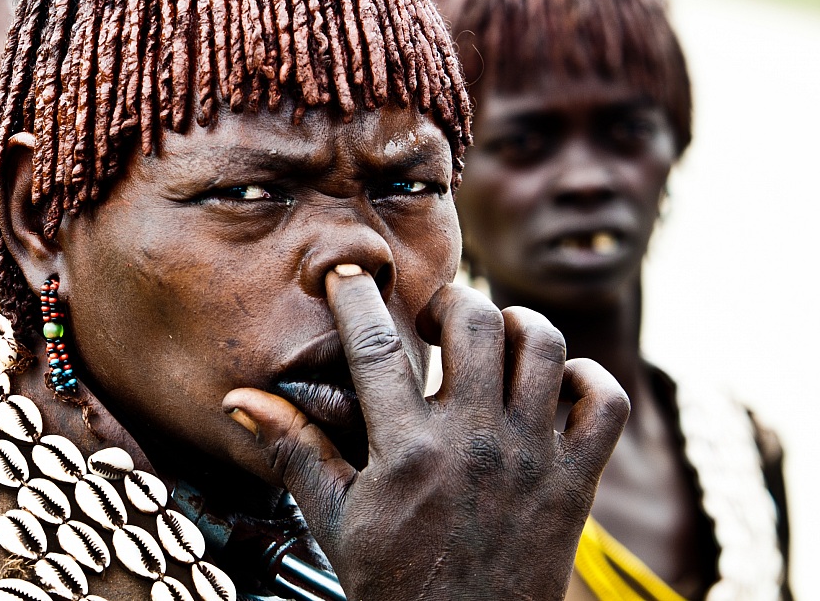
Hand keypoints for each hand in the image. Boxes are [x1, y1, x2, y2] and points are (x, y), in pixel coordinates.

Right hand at [222, 272, 628, 600]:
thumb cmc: (396, 585)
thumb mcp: (334, 519)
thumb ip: (293, 450)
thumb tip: (240, 401)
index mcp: (408, 451)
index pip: (376, 346)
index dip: (356, 298)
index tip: (348, 275)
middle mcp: (474, 443)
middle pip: (477, 321)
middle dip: (451, 301)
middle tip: (433, 319)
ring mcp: (531, 459)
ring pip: (545, 346)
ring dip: (518, 326)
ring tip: (492, 340)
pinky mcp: (575, 481)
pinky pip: (605, 403)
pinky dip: (587, 379)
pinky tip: (552, 385)